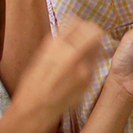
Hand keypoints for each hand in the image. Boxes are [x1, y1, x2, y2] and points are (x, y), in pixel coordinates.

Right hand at [11, 18, 102, 132]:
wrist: (34, 110)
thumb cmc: (33, 83)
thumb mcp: (41, 56)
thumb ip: (59, 40)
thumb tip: (74, 22)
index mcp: (55, 45)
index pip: (78, 23)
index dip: (81, 25)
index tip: (80, 28)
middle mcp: (70, 53)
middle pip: (95, 31)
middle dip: (93, 32)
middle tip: (89, 36)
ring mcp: (82, 68)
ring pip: (98, 46)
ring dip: (94, 46)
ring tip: (84, 53)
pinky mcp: (88, 80)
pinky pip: (95, 63)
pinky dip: (91, 62)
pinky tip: (80, 69)